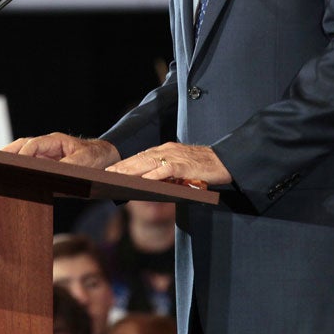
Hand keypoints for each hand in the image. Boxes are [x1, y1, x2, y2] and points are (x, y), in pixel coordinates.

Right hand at [3, 133, 119, 168]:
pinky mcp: (46, 165)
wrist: (106, 158)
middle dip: (8, 154)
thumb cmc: (96, 157)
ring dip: (10, 162)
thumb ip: (69, 165)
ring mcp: (45, 155)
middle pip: (22, 146)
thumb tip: (52, 173)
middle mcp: (47, 146)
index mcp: (55, 141)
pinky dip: (19, 171)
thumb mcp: (84, 161)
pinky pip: (29, 166)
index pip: (33, 145)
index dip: (23, 155)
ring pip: (22, 155)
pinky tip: (10, 181)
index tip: (14, 166)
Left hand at [106, 142, 230, 184]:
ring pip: (150, 163)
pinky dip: (153, 175)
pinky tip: (143, 181)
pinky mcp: (185, 166)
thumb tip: (150, 183)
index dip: (127, 162)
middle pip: (142, 158)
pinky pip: (166, 170)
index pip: (143, 156)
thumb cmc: (205, 167)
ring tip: (118, 177)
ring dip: (132, 170)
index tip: (112, 169)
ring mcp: (177, 157)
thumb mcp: (182, 168)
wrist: (226, 161)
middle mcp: (169, 150)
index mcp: (168, 150)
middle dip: (124, 166)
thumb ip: (167, 173)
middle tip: (107, 174)